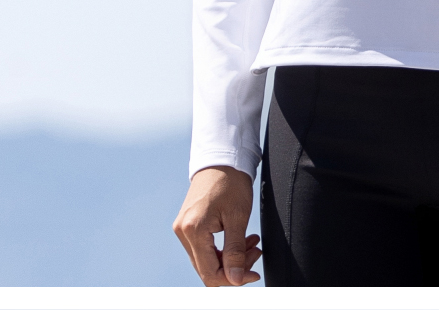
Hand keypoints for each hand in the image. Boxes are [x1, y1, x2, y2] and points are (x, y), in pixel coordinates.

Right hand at [173, 165, 261, 285]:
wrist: (222, 157)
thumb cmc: (231, 181)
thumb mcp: (238, 216)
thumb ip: (235, 251)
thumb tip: (235, 280)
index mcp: (193, 230)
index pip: (210, 273)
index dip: (233, 279)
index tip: (254, 273)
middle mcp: (182, 231)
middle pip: (207, 268)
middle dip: (234, 267)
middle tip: (255, 252)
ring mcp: (183, 228)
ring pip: (207, 259)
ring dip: (230, 257)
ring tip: (252, 243)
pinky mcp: (187, 224)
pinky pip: (204, 247)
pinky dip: (223, 248)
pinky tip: (241, 239)